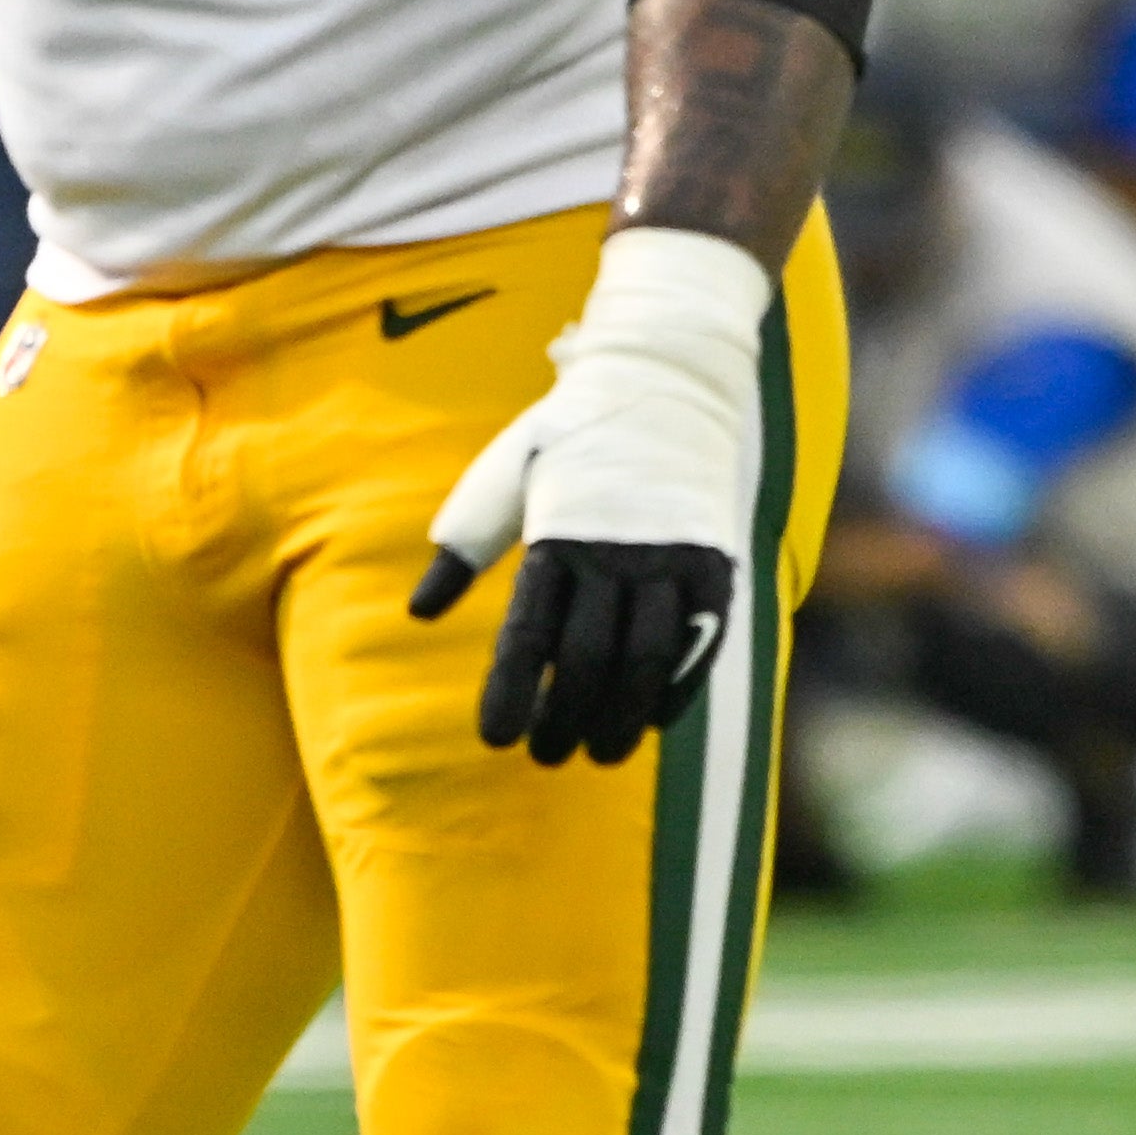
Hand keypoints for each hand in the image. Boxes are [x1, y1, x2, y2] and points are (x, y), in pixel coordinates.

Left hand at [410, 229, 765, 767]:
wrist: (669, 379)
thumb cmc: (572, 434)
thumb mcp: (506, 473)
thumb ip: (465, 544)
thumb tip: (420, 612)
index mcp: (555, 533)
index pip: (528, 635)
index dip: (511, 694)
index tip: (495, 739)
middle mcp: (614, 550)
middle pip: (587, 661)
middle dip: (563, 720)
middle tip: (544, 755)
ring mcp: (671, 558)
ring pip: (646, 662)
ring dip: (620, 721)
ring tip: (599, 753)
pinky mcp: (716, 563)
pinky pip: (697, 645)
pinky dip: (674, 691)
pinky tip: (651, 721)